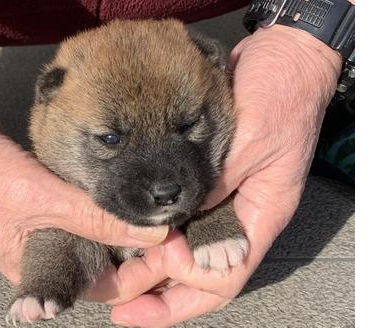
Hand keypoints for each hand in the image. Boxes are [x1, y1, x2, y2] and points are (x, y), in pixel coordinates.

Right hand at [0, 0, 167, 284]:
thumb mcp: (43, 202)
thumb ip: (96, 219)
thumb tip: (151, 234)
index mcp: (42, 269)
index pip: (104, 286)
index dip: (140, 274)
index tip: (168, 250)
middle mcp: (48, 253)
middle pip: (106, 261)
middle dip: (139, 250)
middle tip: (169, 227)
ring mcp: (48, 226)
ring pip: (98, 235)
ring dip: (125, 225)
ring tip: (156, 212)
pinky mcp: (49, 201)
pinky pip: (87, 211)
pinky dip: (107, 206)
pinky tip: (129, 196)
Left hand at [97, 25, 341, 326]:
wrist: (281, 57)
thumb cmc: (279, 94)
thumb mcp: (250, 141)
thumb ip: (214, 183)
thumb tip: (176, 220)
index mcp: (260, 215)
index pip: (225, 275)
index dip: (187, 290)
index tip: (150, 277)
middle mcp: (239, 214)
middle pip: (201, 271)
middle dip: (160, 290)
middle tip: (118, 296)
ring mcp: (222, 197)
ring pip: (187, 248)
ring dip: (153, 265)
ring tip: (115, 276)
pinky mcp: (206, 178)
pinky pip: (180, 216)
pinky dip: (156, 231)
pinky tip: (129, 235)